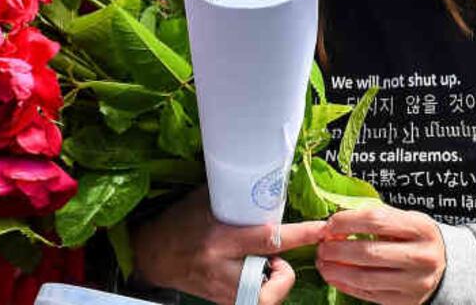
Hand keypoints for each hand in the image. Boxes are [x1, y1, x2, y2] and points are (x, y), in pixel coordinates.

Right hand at [132, 187, 325, 304]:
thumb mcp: (208, 203)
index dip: (300, 235)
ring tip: (261, 268)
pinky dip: (261, 290)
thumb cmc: (182, 222)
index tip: (322, 229)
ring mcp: (221, 292)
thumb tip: (276, 183)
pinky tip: (251, 276)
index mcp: (221, 239)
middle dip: (284, 275)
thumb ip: (240, 198)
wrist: (153, 255)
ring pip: (264, 299)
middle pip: (271, 285)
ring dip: (272, 285)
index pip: (269, 239)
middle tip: (279, 261)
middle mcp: (222, 270)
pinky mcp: (222, 303)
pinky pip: (253, 301)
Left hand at [316, 206, 445, 304]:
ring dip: (337, 270)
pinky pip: (368, 295)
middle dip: (337, 249)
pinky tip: (335, 276)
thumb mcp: (408, 220)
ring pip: (365, 278)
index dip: (347, 221)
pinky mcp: (405, 302)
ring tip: (323, 262)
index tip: (331, 223)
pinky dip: (346, 285)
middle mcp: (421, 257)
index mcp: (421, 229)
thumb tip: (338, 221)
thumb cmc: (419, 240)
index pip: (376, 221)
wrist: (446, 268)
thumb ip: (379, 217)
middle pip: (368, 252)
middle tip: (322, 246)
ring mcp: (414, 283)